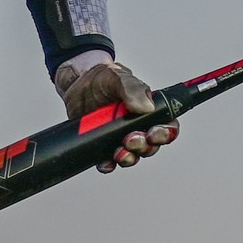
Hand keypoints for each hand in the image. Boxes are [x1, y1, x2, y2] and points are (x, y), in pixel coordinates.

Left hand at [56, 59, 178, 172]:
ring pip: (133, 156)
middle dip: (143, 146)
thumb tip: (147, 106)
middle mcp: (137, 126)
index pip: (167, 126)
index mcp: (147, 110)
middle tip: (131, 140)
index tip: (153, 133)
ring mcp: (120, 137)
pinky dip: (109, 165)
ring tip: (119, 152)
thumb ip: (133, 89)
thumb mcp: (118, 78)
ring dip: (129, 157)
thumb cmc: (101, 78)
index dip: (165, 133)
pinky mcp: (104, 145)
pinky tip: (105, 162)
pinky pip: (109, 161)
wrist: (76, 83)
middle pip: (150, 145)